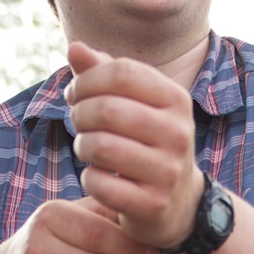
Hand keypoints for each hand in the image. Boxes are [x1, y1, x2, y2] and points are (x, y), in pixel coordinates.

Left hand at [65, 40, 204, 252]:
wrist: (179, 204)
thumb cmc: (146, 142)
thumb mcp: (135, 105)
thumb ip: (104, 74)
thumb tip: (74, 48)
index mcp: (177, 99)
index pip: (122, 72)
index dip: (87, 79)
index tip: (75, 93)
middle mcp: (179, 133)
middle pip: (107, 108)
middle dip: (80, 113)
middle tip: (77, 122)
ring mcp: (168, 171)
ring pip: (101, 146)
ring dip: (82, 145)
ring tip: (86, 148)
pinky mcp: (153, 205)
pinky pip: (100, 184)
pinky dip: (89, 178)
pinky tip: (96, 177)